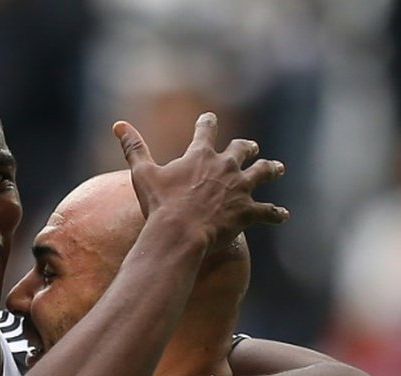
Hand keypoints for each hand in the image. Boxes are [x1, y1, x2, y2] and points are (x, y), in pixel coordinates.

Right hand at [114, 112, 287, 252]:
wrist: (180, 233)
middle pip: (242, 149)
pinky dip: (275, 214)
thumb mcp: (143, 174)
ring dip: (270, 169)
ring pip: (262, 173)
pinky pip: (267, 212)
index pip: (206, 130)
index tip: (210, 118)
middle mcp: (225, 166)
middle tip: (252, 147)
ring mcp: (239, 188)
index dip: (207, 123)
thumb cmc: (160, 205)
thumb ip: (134, 148)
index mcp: (201, 155)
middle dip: (247, 147)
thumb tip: (118, 125)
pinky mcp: (247, 211)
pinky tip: (282, 216)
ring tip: (278, 168)